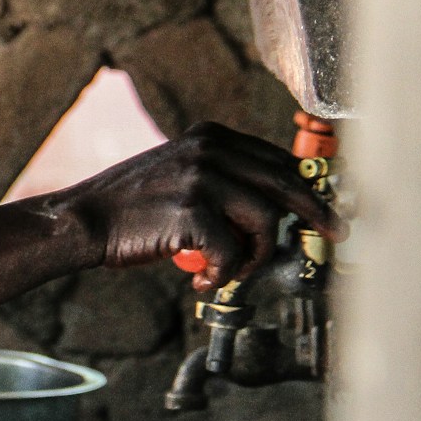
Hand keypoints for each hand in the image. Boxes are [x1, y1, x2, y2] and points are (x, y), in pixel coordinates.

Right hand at [51, 122, 345, 291]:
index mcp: (211, 138)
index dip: (307, 189)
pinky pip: (232, 252)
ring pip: (266, 223)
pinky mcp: (191, 212)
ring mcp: (202, 179)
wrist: (84, 220)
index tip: (326, 210)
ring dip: (254, 258)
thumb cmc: (131, 209)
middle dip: (317, 215)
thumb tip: (273, 207)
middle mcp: (211, 151)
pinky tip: (200, 282)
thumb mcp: (180, 174)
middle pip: (287, 184)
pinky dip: (222, 276)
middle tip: (336, 234)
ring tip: (229, 273)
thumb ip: (222, 180)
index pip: (278, 160)